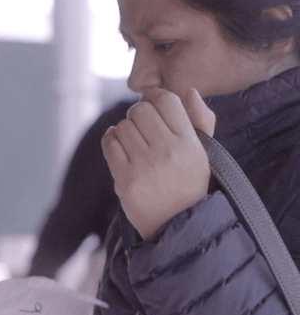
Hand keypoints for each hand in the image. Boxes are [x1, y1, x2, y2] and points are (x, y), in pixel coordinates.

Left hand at [102, 88, 215, 240]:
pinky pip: (109, 143)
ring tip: (134, 141)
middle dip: (137, 113)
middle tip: (142, 126)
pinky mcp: (124, 180)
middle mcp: (168, 152)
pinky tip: (120, 145)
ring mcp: (144, 166)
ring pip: (122, 126)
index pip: (167, 100)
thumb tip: (189, 91)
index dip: (155, 96)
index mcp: (189, 143)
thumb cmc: (189, 183)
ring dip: (124, 129)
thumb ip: (201, 121)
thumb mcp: (204, 153)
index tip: (151, 102)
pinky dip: (111, 139)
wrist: (176, 224)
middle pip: (140, 110)